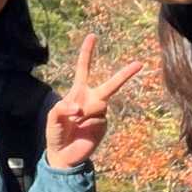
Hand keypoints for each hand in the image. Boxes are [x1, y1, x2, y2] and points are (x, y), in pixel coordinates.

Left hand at [44, 34, 141, 170]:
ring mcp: (99, 113)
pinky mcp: (104, 126)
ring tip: (76, 122)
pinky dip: (89, 123)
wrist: (63, 155)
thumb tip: (78, 108)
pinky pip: (99, 119)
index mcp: (78, 92)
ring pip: (99, 104)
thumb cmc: (56, 133)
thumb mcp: (52, 118)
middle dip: (125, 74)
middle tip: (139, 64)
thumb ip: (61, 109)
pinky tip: (83, 130)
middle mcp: (91, 99)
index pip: (84, 68)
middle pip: (110, 84)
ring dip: (87, 111)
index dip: (87, 52)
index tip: (92, 36)